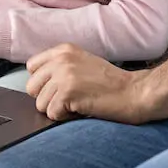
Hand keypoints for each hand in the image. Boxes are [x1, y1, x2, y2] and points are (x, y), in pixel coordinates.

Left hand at [26, 43, 148, 123]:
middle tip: (68, 100)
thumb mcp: (83, 63)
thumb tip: (36, 83)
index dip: (43, 83)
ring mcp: (63, 75)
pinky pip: (52, 113)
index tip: (58, 88)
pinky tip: (81, 110)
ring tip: (78, 104)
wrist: (135, 92)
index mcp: (63, 50)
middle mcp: (61, 59)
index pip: (32, 67)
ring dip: (58, 110)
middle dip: (47, 98)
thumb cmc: (112, 83)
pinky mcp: (68, 93)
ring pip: (40, 104)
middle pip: (32, 87)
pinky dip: (65, 118)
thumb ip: (60, 67)